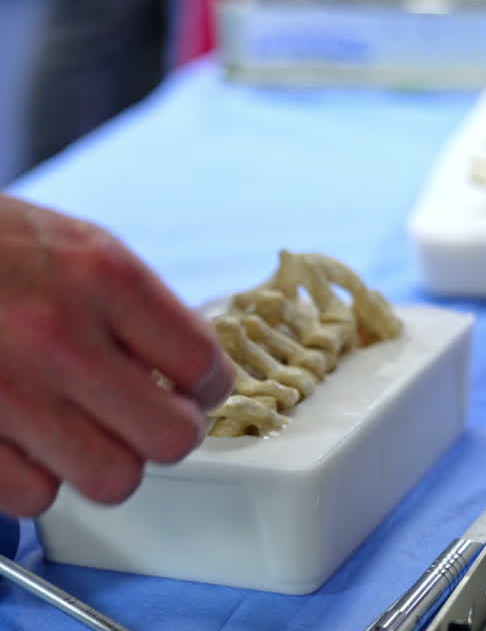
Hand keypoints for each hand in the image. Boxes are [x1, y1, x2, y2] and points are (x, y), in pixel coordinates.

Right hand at [0, 197, 231, 516]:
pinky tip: (30, 443)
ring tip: (86, 433)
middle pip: (169, 437)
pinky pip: (34, 496)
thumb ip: (138, 308)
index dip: (207, 388)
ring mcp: (5, 390)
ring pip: (111, 479)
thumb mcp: (79, 247)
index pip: (202, 364)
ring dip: (106, 462)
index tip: (196, 391)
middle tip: (149, 419)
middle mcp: (58, 335)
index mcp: (102, 276)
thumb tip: (191, 374)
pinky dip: (39, 480)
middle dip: (167, 433)